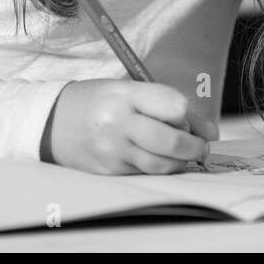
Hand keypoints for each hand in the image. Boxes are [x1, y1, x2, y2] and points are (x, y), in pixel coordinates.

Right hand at [44, 80, 217, 175]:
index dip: (186, 115)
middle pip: (172, 140)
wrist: (52, 122)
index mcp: (124, 94)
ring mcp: (113, 150)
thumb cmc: (97, 101)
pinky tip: (158, 159)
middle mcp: (118, 122)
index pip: (174, 106)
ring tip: (184, 154)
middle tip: (201, 146)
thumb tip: (211, 132)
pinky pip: (146, 173)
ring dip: (181, 162)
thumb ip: (168, 105)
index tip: (185, 117)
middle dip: (195, 146)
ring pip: (162, 164)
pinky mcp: (110, 171)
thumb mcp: (128, 90)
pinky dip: (160, 168)